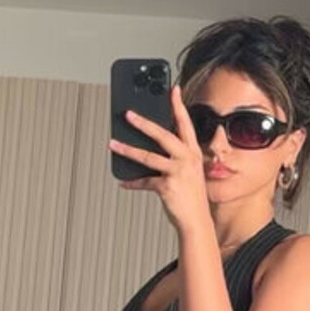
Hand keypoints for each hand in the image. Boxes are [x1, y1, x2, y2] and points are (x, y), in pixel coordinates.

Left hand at [109, 83, 210, 237]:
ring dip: (127, 149)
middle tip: (128, 113)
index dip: (178, 105)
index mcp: (193, 152)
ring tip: (112, 144)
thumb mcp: (188, 171)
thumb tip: (148, 146)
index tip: (172, 89)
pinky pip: (144, 181)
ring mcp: (178, 172)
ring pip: (148, 156)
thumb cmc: (191, 196)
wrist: (197, 221)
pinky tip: (123, 181)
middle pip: (163, 135)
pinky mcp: (167, 186)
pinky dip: (132, 182)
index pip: (185, 123)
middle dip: (143, 122)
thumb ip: (173, 157)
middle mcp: (187, 158)